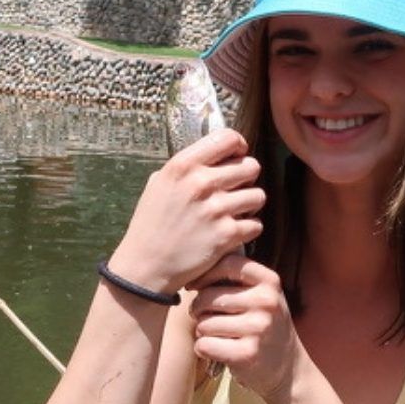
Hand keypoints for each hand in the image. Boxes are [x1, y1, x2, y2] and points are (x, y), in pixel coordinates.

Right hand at [108, 130, 262, 293]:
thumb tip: (214, 154)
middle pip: (251, 166)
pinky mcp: (226, 235)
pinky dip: (247, 230)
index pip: (228, 138)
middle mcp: (200, 183)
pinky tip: (232, 233)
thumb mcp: (159, 184)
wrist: (146, 266)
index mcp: (183, 165)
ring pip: (258, 196)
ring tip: (234, 213)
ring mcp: (215, 209)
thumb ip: (187, 167)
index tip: (236, 157)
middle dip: (247, 179)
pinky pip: (256, 224)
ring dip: (249, 205)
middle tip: (235, 191)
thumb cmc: (152, 223)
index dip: (239, 147)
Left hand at [190, 256, 301, 400]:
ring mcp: (258, 328)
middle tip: (203, 316)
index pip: (228, 263)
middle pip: (208, 296)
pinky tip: (214, 350)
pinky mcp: (247, 354)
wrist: (288, 367)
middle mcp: (266, 302)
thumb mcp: (262, 295)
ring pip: (204, 323)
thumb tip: (194, 269)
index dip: (204, 274)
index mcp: (270, 282)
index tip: (194, 286)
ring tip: (214, 334)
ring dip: (201, 331)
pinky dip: (202, 348)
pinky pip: (204, 344)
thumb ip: (236, 279)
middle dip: (198, 308)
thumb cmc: (264, 325)